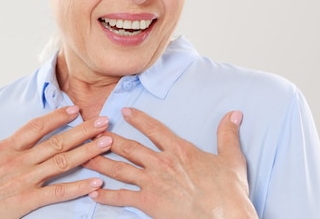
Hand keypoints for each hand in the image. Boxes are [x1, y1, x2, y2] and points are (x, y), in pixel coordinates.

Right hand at [0, 106, 112, 218]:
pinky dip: (79, 187)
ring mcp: (23, 180)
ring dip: (88, 151)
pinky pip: (58, 192)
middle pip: (56, 141)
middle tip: (104, 121)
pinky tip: (96, 182)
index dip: (57, 117)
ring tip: (107, 142)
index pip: (35, 127)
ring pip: (62, 161)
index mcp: (2, 149)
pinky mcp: (26, 201)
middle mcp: (16, 160)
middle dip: (83, 130)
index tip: (75, 109)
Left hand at [84, 108, 257, 218]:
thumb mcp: (232, 159)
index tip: (123, 111)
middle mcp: (162, 163)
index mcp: (179, 150)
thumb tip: (234, 114)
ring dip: (100, 162)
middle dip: (109, 139)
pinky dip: (106, 195)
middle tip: (92, 131)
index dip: (138, 119)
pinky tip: (92, 192)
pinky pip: (122, 198)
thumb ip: (228, 135)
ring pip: (120, 169)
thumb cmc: (229, 192)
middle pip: (129, 147)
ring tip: (84, 157)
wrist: (225, 217)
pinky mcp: (149, 203)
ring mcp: (153, 183)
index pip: (154, 129)